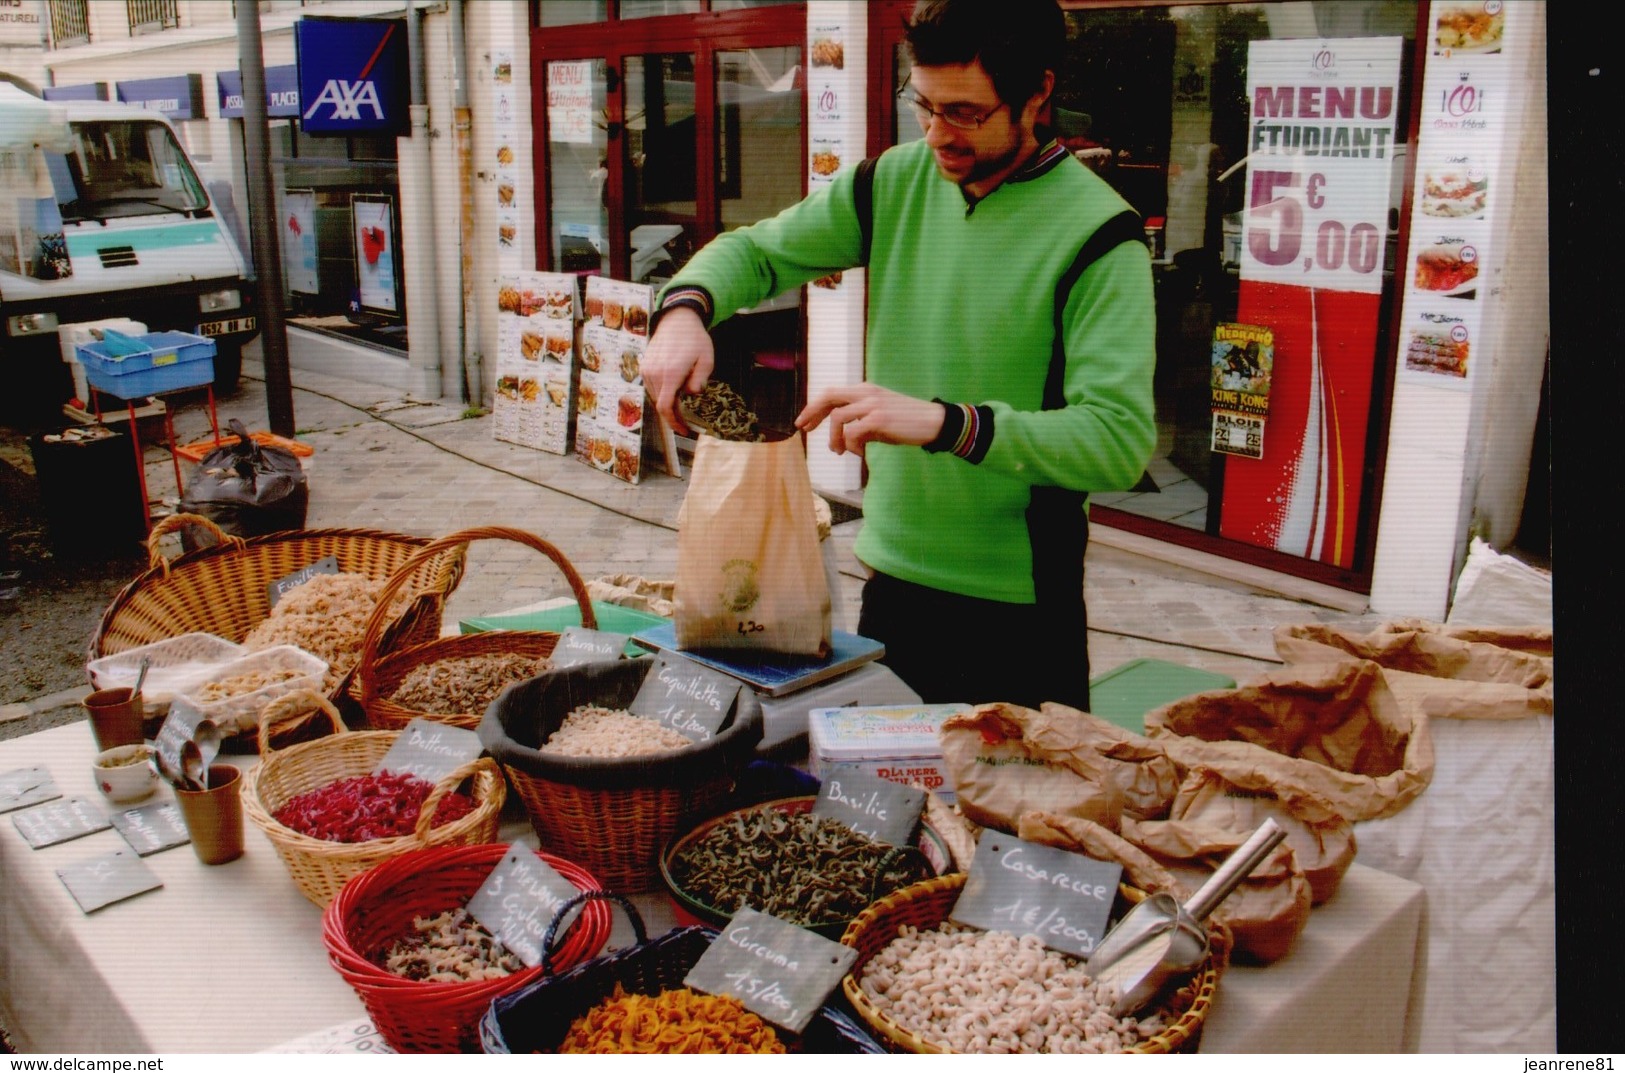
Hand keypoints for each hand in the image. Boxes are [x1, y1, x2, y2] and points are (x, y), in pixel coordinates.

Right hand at [642, 306, 713, 433]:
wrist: (677, 319)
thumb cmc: (695, 338)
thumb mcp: (706, 359)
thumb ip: (699, 380)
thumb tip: (692, 395)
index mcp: (670, 373)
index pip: (665, 407)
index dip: (674, 422)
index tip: (684, 429)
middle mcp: (654, 373)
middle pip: (660, 405)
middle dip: (673, 416)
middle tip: (687, 422)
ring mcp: (647, 369)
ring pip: (654, 397)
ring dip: (667, 405)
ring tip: (682, 408)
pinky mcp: (644, 366)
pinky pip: (651, 387)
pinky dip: (661, 394)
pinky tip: (673, 393)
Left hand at [795, 383, 946, 458]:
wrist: (933, 422)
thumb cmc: (905, 422)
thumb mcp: (878, 418)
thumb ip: (859, 422)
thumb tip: (841, 439)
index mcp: (865, 390)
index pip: (831, 394)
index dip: (814, 408)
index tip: (804, 424)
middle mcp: (866, 393)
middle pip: (828, 396)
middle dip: (812, 413)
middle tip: (804, 430)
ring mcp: (873, 404)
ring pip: (838, 418)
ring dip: (835, 438)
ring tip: (840, 452)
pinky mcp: (880, 418)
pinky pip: (853, 432)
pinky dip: (852, 446)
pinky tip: (860, 454)